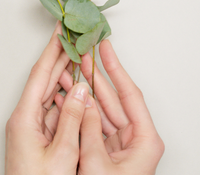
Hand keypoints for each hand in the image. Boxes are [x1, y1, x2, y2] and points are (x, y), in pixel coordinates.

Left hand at [5, 22, 91, 174]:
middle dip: (59, 57)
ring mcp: (29, 126)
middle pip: (43, 80)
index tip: (59, 31)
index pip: (39, 75)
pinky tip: (74, 88)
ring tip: (78, 57)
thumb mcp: (62, 155)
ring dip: (63, 76)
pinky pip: (51, 108)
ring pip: (48, 93)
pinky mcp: (35, 135)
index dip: (51, 51)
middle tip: (72, 37)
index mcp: (24, 118)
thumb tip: (80, 91)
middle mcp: (24, 118)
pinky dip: (64, 97)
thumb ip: (73, 120)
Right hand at [57, 40, 163, 174]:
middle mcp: (134, 138)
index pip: (130, 95)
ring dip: (84, 90)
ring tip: (70, 70)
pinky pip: (92, 120)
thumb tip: (82, 100)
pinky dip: (79, 107)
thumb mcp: (97, 163)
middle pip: (113, 98)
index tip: (105, 48)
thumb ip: (89, 129)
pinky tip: (67, 94)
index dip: (115, 68)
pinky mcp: (105, 147)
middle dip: (95, 75)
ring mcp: (119, 142)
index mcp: (144, 140)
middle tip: (83, 53)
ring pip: (100, 107)